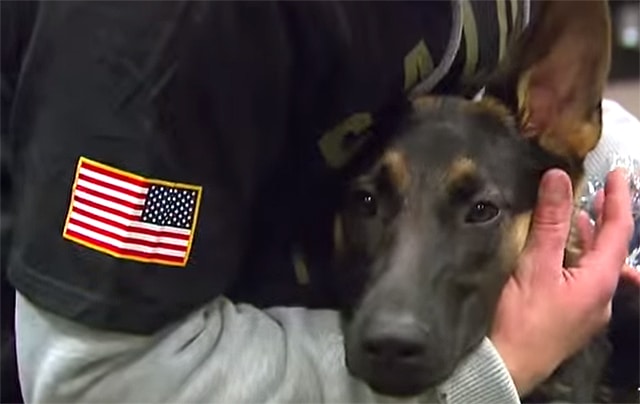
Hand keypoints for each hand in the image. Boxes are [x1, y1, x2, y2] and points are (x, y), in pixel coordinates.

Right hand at [490, 168, 633, 395]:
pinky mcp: (569, 317)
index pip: (618, 231)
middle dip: (604, 219)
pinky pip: (580, 279)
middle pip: (610, 249)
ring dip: (587, 238)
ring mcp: (586, 310)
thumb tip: (559, 178)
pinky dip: (574, 257)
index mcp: (600, 281)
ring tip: (576, 216)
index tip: (616, 174)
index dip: (618, 200)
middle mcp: (601, 297)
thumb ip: (550, 222)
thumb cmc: (521, 319)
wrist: (505, 366)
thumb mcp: (535, 265)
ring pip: (594, 265)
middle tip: (597, 193)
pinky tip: (556, 253)